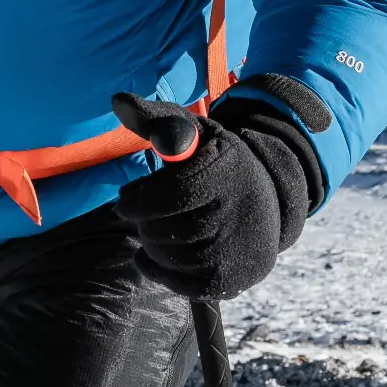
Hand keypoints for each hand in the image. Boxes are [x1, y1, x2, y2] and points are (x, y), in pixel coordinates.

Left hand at [115, 96, 322, 299]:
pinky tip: (150, 255)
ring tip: (153, 228)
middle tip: (139, 213)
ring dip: (149, 243)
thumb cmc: (216, 160)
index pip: (173, 194)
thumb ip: (155, 119)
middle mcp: (238, 210)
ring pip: (170, 257)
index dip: (139, 200)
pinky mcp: (233, 279)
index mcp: (227, 168)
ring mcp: (238, 249)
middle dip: (142, 221)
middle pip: (166, 228)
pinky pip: (181, 284)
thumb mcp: (194, 131)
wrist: (269, 198)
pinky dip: (158, 270)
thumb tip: (117, 101)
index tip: (125, 199)